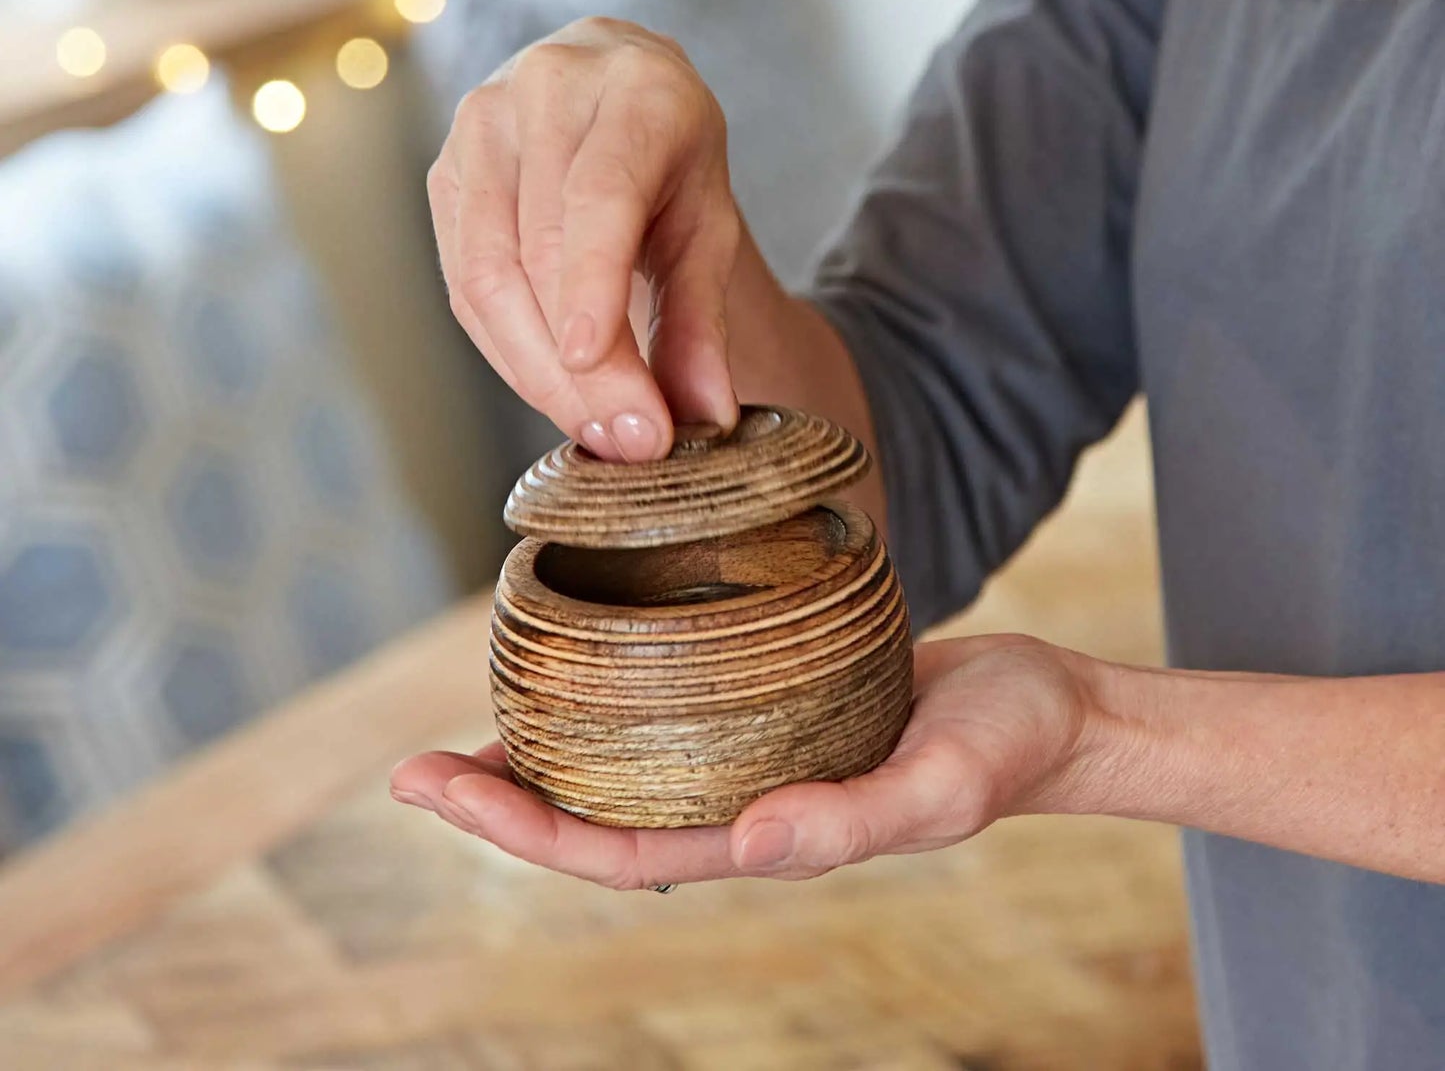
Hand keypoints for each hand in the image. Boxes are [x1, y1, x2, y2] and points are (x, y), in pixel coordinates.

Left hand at [389, 635, 1097, 886]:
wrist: (1041, 707)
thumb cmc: (1002, 750)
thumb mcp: (940, 786)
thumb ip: (853, 824)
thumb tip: (746, 845)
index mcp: (762, 837)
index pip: (619, 852)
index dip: (524, 832)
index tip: (441, 788)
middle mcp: (739, 800)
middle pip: (597, 815)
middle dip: (503, 798)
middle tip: (412, 766)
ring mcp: (749, 754)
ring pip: (624, 763)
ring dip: (545, 748)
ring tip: (471, 712)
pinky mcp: (766, 702)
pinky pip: (670, 707)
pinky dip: (612, 689)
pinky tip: (581, 653)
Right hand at [428, 17, 742, 460]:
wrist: (613, 91)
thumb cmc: (669, 159)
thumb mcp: (708, 225)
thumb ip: (703, 318)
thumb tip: (705, 414)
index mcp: (634, 88)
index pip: (600, 193)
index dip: (590, 282)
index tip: (592, 363)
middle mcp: (548, 90)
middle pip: (538, 247)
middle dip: (577, 363)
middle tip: (628, 439)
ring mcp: (481, 126)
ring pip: (486, 272)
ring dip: (535, 369)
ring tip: (596, 429)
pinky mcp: (444, 172)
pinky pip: (462, 283)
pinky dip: (507, 350)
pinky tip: (553, 388)